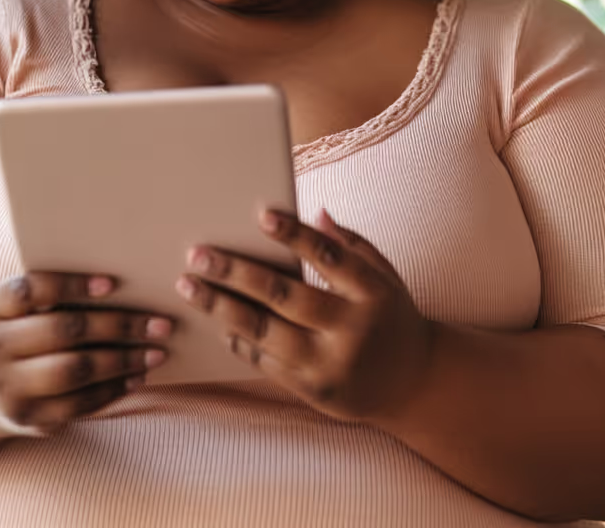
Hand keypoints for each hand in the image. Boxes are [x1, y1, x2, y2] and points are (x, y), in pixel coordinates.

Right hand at [0, 271, 172, 438]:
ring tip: (156, 352)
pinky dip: (112, 391)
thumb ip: (48, 295)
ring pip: (75, 371)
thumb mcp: (13, 309)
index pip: (31, 290)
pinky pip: (78, 405)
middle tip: (160, 323)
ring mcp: (9, 389)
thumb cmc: (12, 333)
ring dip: (123, 361)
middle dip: (118, 326)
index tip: (112, 284)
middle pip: (63, 331)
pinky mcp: (29, 420)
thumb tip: (119, 284)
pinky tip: (136, 377)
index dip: (71, 285)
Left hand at [176, 208, 432, 424]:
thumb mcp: (385, 276)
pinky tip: (217, 320)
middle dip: (236, 273)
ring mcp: (331, 365)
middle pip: (285, 296)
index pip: (329, 257)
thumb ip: (350, 245)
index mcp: (372, 292)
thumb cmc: (390, 316)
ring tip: (190, 287)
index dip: (295, 235)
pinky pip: (267, 363)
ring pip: (267, 333)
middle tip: (198, 254)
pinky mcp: (315, 392)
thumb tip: (315, 213)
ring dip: (222, 307)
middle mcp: (352, 330)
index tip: (262, 215)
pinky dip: (239, 341)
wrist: (414, 384)